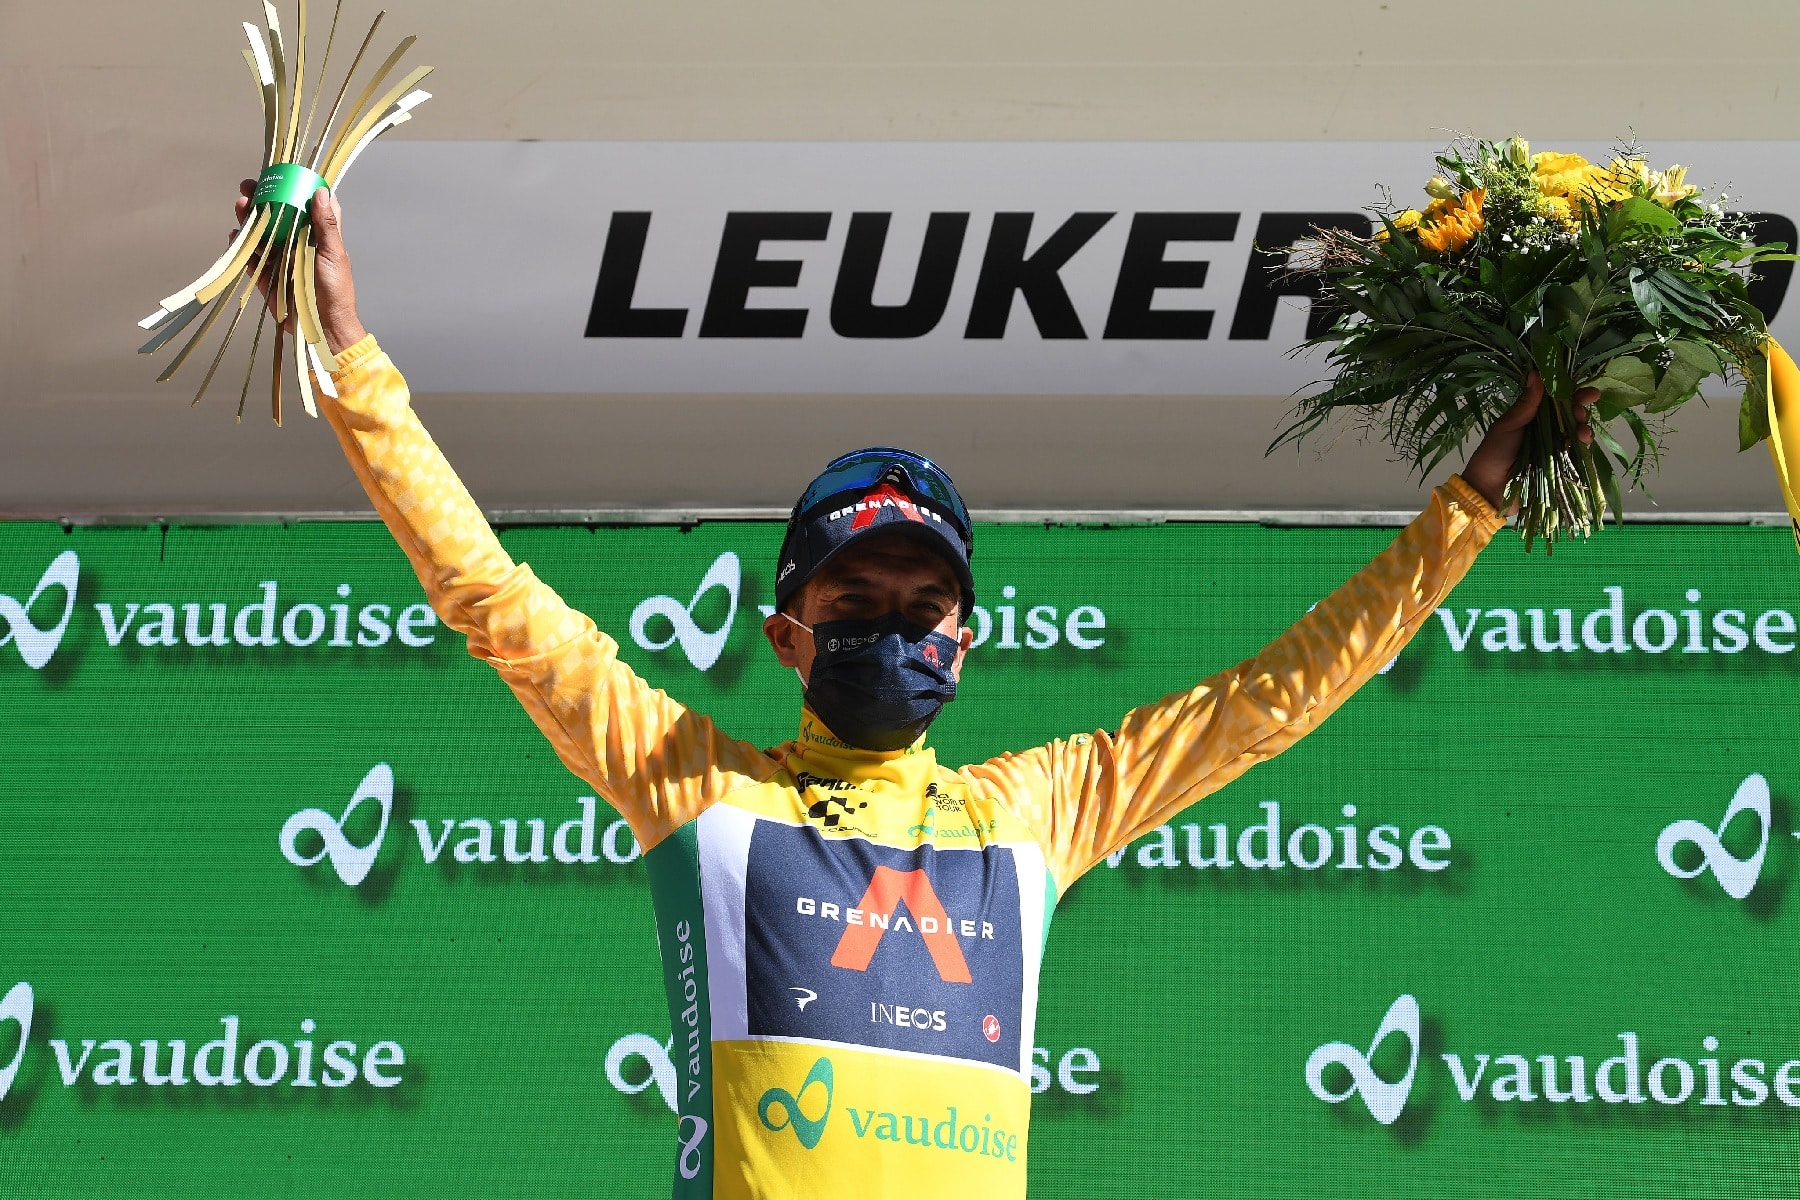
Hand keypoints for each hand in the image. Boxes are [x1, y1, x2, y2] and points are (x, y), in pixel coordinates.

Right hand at [232, 181, 365, 354]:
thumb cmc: (336, 291)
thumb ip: (326, 225)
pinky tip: (236, 235)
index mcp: (317, 235)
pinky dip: (242, 246)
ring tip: (240, 206)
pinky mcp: (267, 275)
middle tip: (248, 188)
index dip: (291, 188)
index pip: (303, 205)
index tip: (279, 174)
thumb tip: (321, 192)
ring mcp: (281, 258)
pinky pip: (251, 257)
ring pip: (260, 232)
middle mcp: (297, 242)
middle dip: (261, 200)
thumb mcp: (332, 254)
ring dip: (248, 219)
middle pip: (276, 215)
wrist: (323, 328)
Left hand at [1462, 373, 1595, 512]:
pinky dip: (1583, 446)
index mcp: (1532, 416)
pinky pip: (1576, 452)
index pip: (1556, 400)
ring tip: (1582, 430)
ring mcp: (1554, 447)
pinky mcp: (1560, 465)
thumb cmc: (1493, 454)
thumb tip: (1536, 373)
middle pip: (1570, 415)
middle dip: (1580, 410)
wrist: (1489, 490)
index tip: (1587, 391)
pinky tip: (1584, 441)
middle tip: (1580, 411)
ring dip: (1583, 427)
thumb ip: (1525, 404)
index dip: (1573, 394)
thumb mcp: (1507, 426)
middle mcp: (1546, 429)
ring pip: (1577, 432)